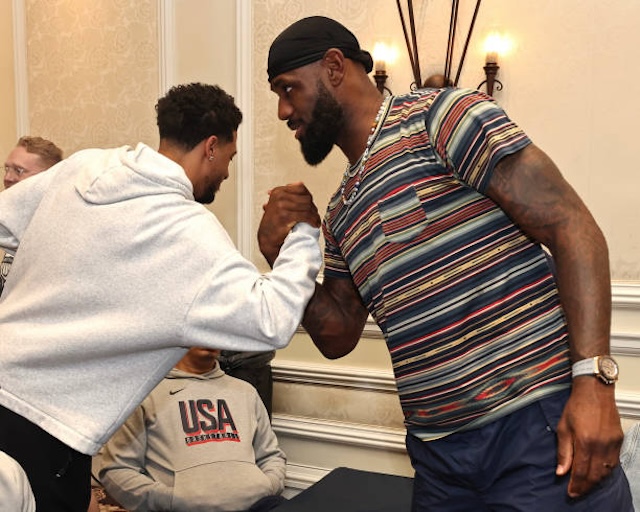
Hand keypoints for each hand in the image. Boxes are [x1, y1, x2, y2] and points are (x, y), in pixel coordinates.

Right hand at [258, 182, 319, 266]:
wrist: (267, 238)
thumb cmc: (273, 223)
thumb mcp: (277, 204)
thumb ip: (288, 194)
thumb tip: (300, 183)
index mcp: (278, 191)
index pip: (300, 187)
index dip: (309, 196)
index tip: (311, 205)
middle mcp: (279, 196)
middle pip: (306, 198)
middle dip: (313, 207)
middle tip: (315, 215)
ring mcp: (281, 206)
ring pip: (307, 207)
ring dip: (314, 215)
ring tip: (316, 221)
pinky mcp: (285, 216)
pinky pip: (305, 215)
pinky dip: (313, 220)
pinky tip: (314, 224)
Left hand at [555, 378, 623, 496]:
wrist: (595, 391)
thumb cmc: (575, 406)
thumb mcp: (563, 427)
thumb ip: (564, 451)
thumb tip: (561, 472)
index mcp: (585, 442)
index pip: (581, 471)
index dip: (576, 485)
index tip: (571, 493)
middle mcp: (601, 445)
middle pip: (595, 475)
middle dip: (586, 486)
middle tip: (577, 492)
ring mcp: (612, 443)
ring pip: (606, 471)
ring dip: (596, 480)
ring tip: (586, 485)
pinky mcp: (619, 440)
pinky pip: (614, 462)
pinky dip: (605, 470)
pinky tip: (598, 473)